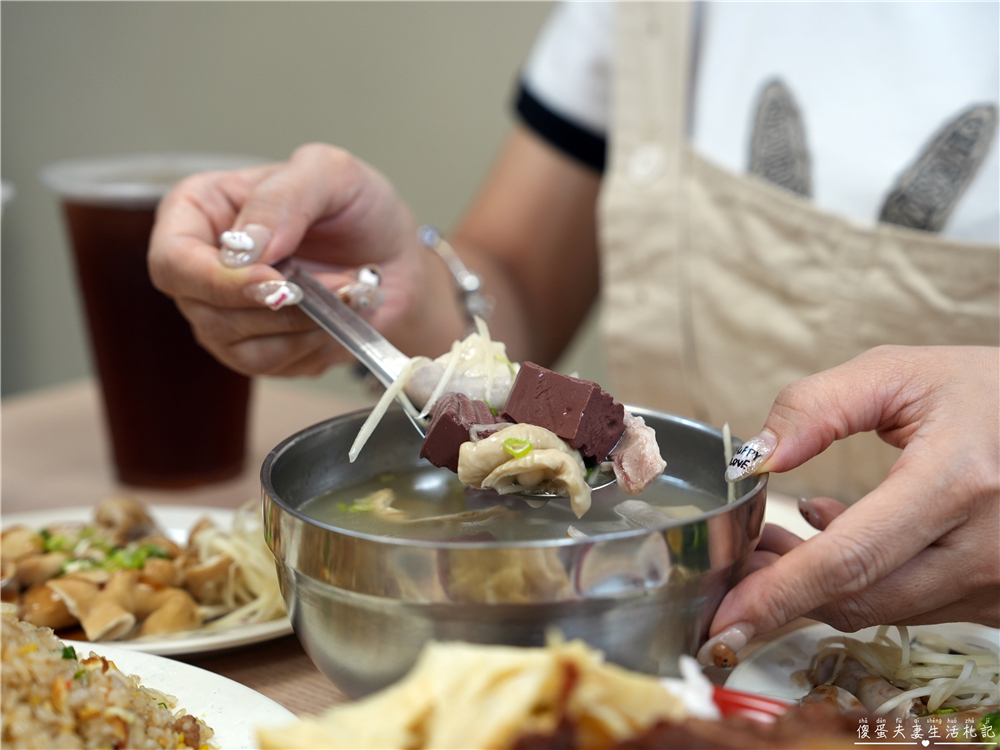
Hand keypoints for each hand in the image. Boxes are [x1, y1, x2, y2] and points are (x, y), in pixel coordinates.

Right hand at [148, 143, 464, 375]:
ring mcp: (223, 314)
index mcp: (199, 211)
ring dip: (304, 325)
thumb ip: (285, 197)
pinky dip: (313, 344)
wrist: (393, 258)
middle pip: (202, 310)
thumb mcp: (331, 173)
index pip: (173, 259)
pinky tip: (339, 316)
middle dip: (276, 306)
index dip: (217, 280)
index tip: (275, 282)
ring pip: (238, 345)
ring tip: (347, 292)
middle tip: (336, 286)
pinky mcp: (254, 349)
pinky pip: (272, 365)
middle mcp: (201, 266)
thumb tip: (249, 246)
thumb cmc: (357, 209)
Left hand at [699, 345, 999, 666]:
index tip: (724, 621)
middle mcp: (984, 547)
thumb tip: (756, 459)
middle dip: (782, 589)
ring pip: (879, 609)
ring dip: (815, 585)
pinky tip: (836, 536)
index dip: (778, 594)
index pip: (850, 559)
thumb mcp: (898, 373)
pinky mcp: (997, 599)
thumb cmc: (982, 391)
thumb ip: (818, 406)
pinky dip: (859, 583)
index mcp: (958, 483)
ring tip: (778, 538)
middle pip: (858, 598)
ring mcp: (995, 582)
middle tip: (741, 557)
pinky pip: (908, 606)